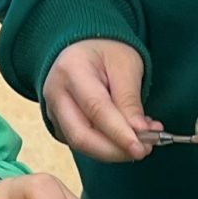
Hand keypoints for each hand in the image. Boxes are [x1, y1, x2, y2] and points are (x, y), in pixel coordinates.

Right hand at [41, 39, 160, 161]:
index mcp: (71, 69)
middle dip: (114, 150)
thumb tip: (139, 133)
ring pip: (79, 144)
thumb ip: (130, 99)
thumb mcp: (126, 65)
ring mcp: (52, 111)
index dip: (119, 133)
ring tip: (142, 142)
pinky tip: (126, 137)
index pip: (96, 109)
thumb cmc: (107, 51)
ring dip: (113, 150)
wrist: (85, 48)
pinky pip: (81, 143)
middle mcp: (55, 93)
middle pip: (80, 135)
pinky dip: (105, 147)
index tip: (141, 148)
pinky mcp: (58, 124)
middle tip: (145, 149)